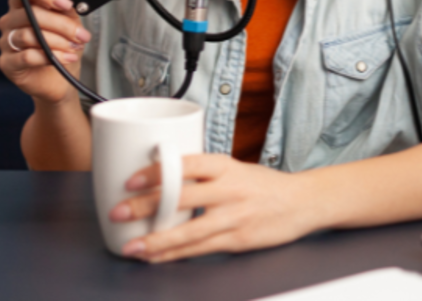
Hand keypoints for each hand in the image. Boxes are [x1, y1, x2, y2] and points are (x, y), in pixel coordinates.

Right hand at [0, 0, 91, 103]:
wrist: (61, 78)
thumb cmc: (62, 46)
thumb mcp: (69, 17)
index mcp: (23, 5)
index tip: (66, 3)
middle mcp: (11, 21)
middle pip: (31, 14)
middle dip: (62, 24)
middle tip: (80, 34)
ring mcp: (6, 42)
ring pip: (30, 35)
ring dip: (58, 42)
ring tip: (74, 47)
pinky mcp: (7, 63)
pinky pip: (26, 56)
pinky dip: (50, 56)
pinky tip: (64, 58)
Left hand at [109, 154, 317, 262]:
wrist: (303, 202)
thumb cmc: (264, 186)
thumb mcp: (236, 169)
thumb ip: (204, 176)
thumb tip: (161, 180)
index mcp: (227, 166)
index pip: (188, 164)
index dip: (158, 171)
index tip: (131, 179)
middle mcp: (230, 189)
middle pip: (182, 197)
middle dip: (146, 207)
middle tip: (118, 212)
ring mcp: (234, 216)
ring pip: (189, 231)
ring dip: (156, 240)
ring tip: (131, 246)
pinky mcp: (238, 240)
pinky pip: (200, 249)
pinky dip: (174, 254)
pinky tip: (155, 257)